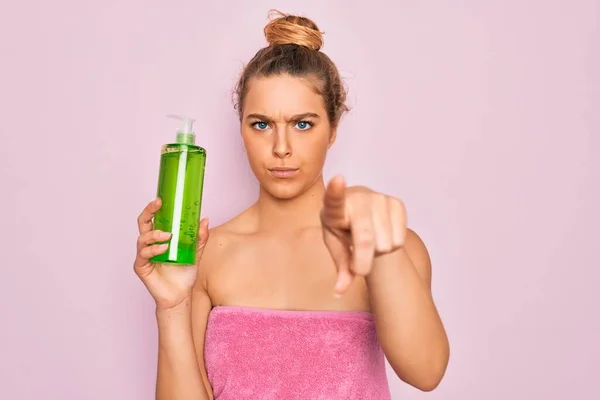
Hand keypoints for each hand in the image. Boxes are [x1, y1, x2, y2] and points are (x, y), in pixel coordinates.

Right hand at [133, 198, 208, 310]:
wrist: (181, 295)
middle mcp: (149, 244)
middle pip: (143, 223)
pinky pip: (143, 255)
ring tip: (168, 236)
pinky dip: (153, 250)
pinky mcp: (141, 267)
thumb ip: (199, 237)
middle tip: (157, 204)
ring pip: (142, 238)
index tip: (161, 198)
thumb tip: (205, 219)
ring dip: (154, 234)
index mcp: (160, 237)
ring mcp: (144, 255)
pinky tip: (164, 248)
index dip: (154, 208)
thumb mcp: (195, 252)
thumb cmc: (184, 273)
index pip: (154, 219)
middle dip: (148, 212)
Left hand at [320, 176, 406, 293]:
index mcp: (334, 208)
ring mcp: (378, 198)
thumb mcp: (337, 248)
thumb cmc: (343, 231)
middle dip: (363, 262)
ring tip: (370, 242)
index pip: (334, 199)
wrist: (360, 211)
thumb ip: (340, 268)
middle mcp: (357, 198)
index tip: (338, 180)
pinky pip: (399, 238)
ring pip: (385, 242)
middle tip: (360, 268)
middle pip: (365, 238)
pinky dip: (392, 246)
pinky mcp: (396, 202)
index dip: (336, 190)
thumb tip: (339, 291)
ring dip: (379, 252)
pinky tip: (382, 235)